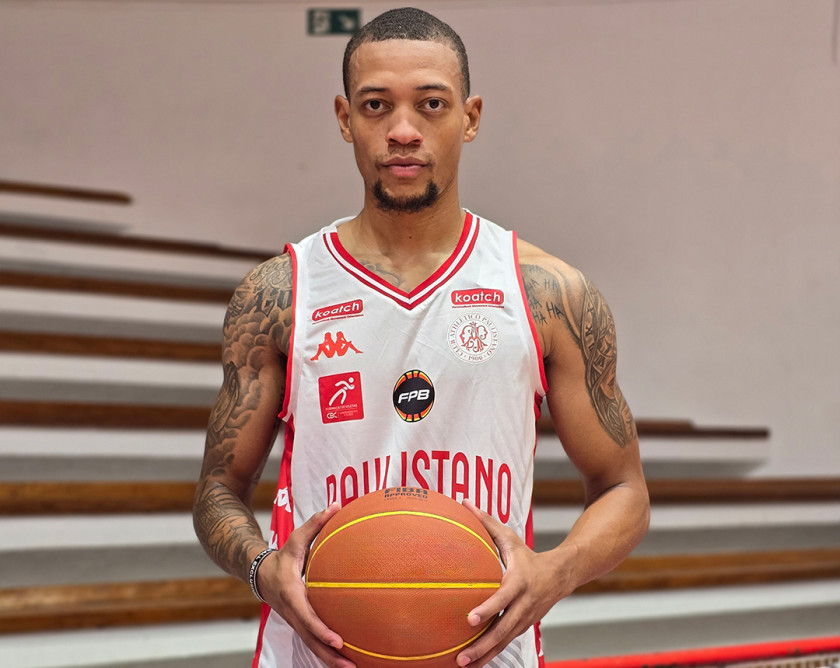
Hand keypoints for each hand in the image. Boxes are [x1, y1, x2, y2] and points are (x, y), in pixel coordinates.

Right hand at [257, 503, 355, 667]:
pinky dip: (327, 653)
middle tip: (350, 666)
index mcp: (292, 594)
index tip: (338, 640)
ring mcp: (295, 622)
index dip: (321, 630)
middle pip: (311, 640)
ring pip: (312, 646)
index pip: (306, 616)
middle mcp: (292, 613)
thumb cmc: (283, 555)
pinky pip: (313, 642)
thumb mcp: (296, 539)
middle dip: (329, 655)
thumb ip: (316, 523)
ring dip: (330, 660)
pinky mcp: (299, 625)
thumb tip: (337, 505)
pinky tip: (345, 660)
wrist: (259, 574)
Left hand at [456, 499, 572, 666]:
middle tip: (461, 656)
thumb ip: (485, 522)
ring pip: (504, 642)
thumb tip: (463, 502)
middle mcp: (524, 604)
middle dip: (483, 645)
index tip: (470, 619)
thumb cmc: (528, 555)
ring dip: (485, 656)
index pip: (503, 598)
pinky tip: (473, 663)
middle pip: (503, 629)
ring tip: (462, 665)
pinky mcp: (524, 627)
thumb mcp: (510, 537)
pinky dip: (491, 655)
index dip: (488, 608)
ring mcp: (525, 619)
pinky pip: (506, 644)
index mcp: (519, 581)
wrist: (562, 574)